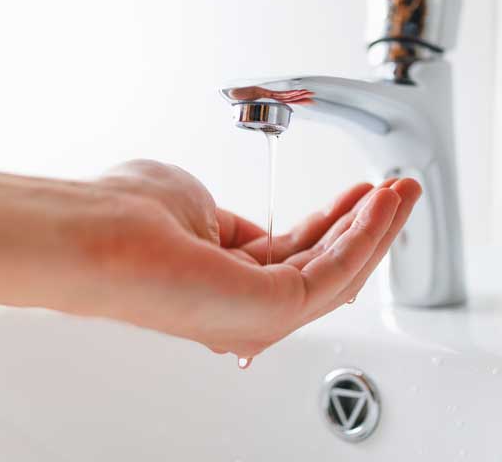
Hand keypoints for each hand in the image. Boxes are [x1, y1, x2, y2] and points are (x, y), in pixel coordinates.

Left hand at [69, 160, 421, 358]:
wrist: (97, 233)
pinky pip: (334, 273)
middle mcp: (244, 304)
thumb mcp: (195, 204)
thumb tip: (252, 229)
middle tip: (399, 189)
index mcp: (225, 279)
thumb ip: (230, 223)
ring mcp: (258, 313)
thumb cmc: (124, 216)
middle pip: (325, 264)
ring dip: (376, 228)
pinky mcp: (273, 310)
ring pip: (338, 271)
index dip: (334, 220)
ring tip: (403, 191)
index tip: (361, 192)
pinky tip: (380, 204)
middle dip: (368, 223)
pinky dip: (364, 236)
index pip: (296, 254)